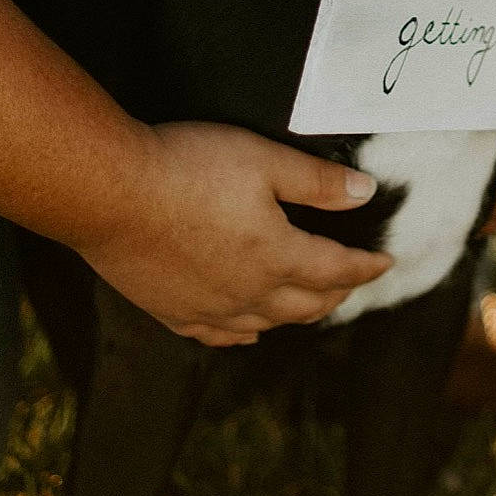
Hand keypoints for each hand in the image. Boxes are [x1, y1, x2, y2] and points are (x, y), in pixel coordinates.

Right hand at [75, 121, 389, 347]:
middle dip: (336, 293)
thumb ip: (318, 182)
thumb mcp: (264, 160)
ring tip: (309, 305)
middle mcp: (248, 294)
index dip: (366, 265)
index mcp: (277, 256)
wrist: (109, 193)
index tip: (386, 261)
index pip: (337, 269)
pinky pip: (217, 335)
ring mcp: (207, 308)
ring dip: (295, 314)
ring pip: (265, 324)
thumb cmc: (187, 169)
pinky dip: (242, 334)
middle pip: (306, 304)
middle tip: (351, 282)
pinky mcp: (170, 311)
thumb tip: (365, 193)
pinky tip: (246, 333)